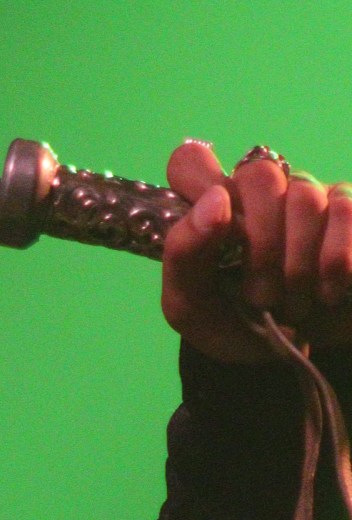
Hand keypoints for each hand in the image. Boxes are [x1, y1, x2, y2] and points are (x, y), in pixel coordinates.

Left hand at [163, 140, 351, 362]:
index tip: (214, 230)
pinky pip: (345, 212)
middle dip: (259, 247)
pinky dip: (333, 264)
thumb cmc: (236, 326)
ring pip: (303, 198)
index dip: (197, 182)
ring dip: (295, 267)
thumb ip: (184, 256)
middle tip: (257, 295)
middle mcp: (258, 193)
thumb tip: (215, 201)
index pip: (190, 163)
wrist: (292, 357)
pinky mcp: (350, 208)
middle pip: (259, 175)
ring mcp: (309, 195)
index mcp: (210, 210)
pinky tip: (327, 291)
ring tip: (291, 303)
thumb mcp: (192, 307)